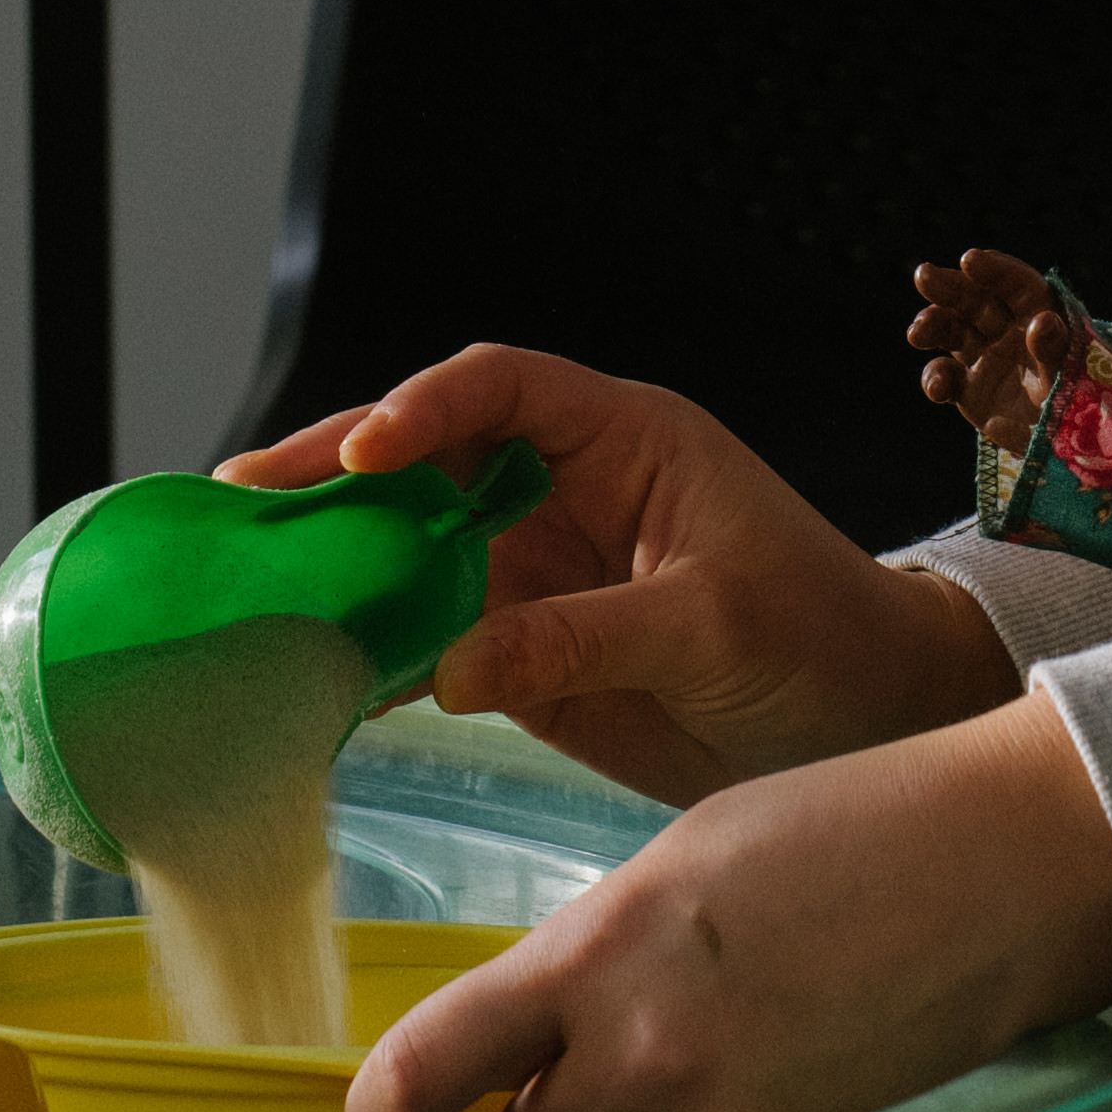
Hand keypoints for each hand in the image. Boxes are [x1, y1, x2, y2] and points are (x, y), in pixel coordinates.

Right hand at [217, 345, 1016, 804]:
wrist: (868, 723)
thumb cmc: (821, 637)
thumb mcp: (711, 626)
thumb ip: (582, 639)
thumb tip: (453, 665)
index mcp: (620, 440)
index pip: (499, 388)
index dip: (424, 407)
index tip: (367, 454)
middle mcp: (563, 492)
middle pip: (428, 460)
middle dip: (336, 472)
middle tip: (243, 498)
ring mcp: (537, 572)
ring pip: (414, 550)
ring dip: (338, 565)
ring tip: (245, 585)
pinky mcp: (525, 653)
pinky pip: (433, 641)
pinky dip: (374, 657)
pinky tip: (309, 679)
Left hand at [341, 691, 1111, 1111]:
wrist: (1001, 861)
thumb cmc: (854, 825)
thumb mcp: (691, 857)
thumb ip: (609, 945)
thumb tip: (557, 1017)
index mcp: (605, 935)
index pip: (446, 1051)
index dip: (391, 1107)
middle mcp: (643, 1038)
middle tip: (567, 1089)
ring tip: (668, 1096)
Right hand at [906, 247, 1088, 452]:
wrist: (1067, 454)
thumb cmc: (1080, 408)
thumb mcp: (1070, 377)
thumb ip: (1053, 350)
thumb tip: (1042, 321)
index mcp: (1041, 317)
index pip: (1016, 285)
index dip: (994, 269)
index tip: (969, 260)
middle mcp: (1010, 332)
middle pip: (976, 299)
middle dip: (950, 286)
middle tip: (924, 276)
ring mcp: (987, 359)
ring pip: (952, 329)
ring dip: (932, 324)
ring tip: (917, 333)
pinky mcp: (969, 390)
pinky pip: (945, 376)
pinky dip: (935, 378)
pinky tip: (938, 388)